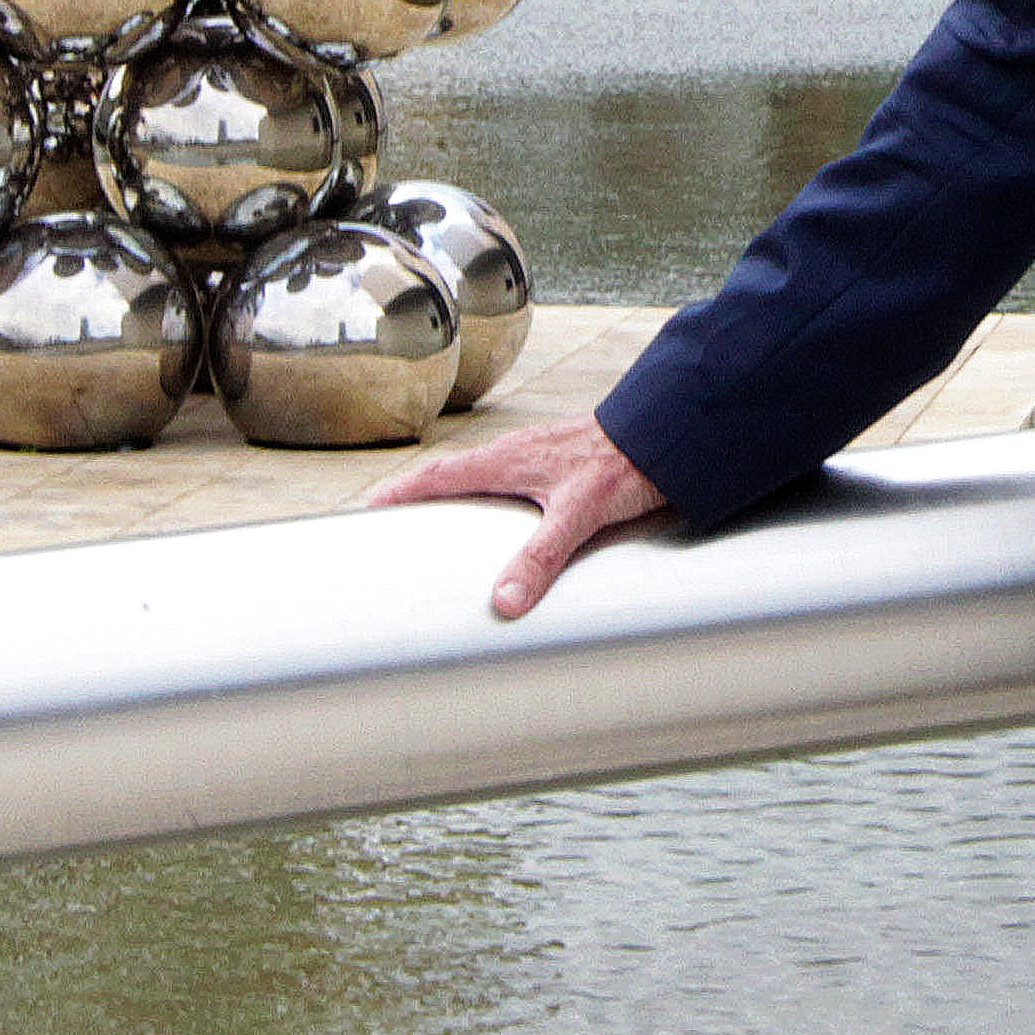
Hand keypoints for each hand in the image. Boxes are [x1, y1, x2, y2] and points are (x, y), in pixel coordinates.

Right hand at [363, 415, 669, 620]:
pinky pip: (509, 478)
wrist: (666, 433)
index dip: (401, 494)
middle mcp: (515, 453)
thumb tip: (504, 601)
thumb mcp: (578, 513)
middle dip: (418, 495)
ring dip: (455, 495)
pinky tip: (503, 514)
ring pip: (481, 475)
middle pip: (451, 475)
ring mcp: (536, 454)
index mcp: (506, 461)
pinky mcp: (558, 461)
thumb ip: (541, 557)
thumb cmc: (624, 462)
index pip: (437, 476)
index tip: (368, 508)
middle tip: (393, 518)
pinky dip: (490, 495)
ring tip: (438, 521)